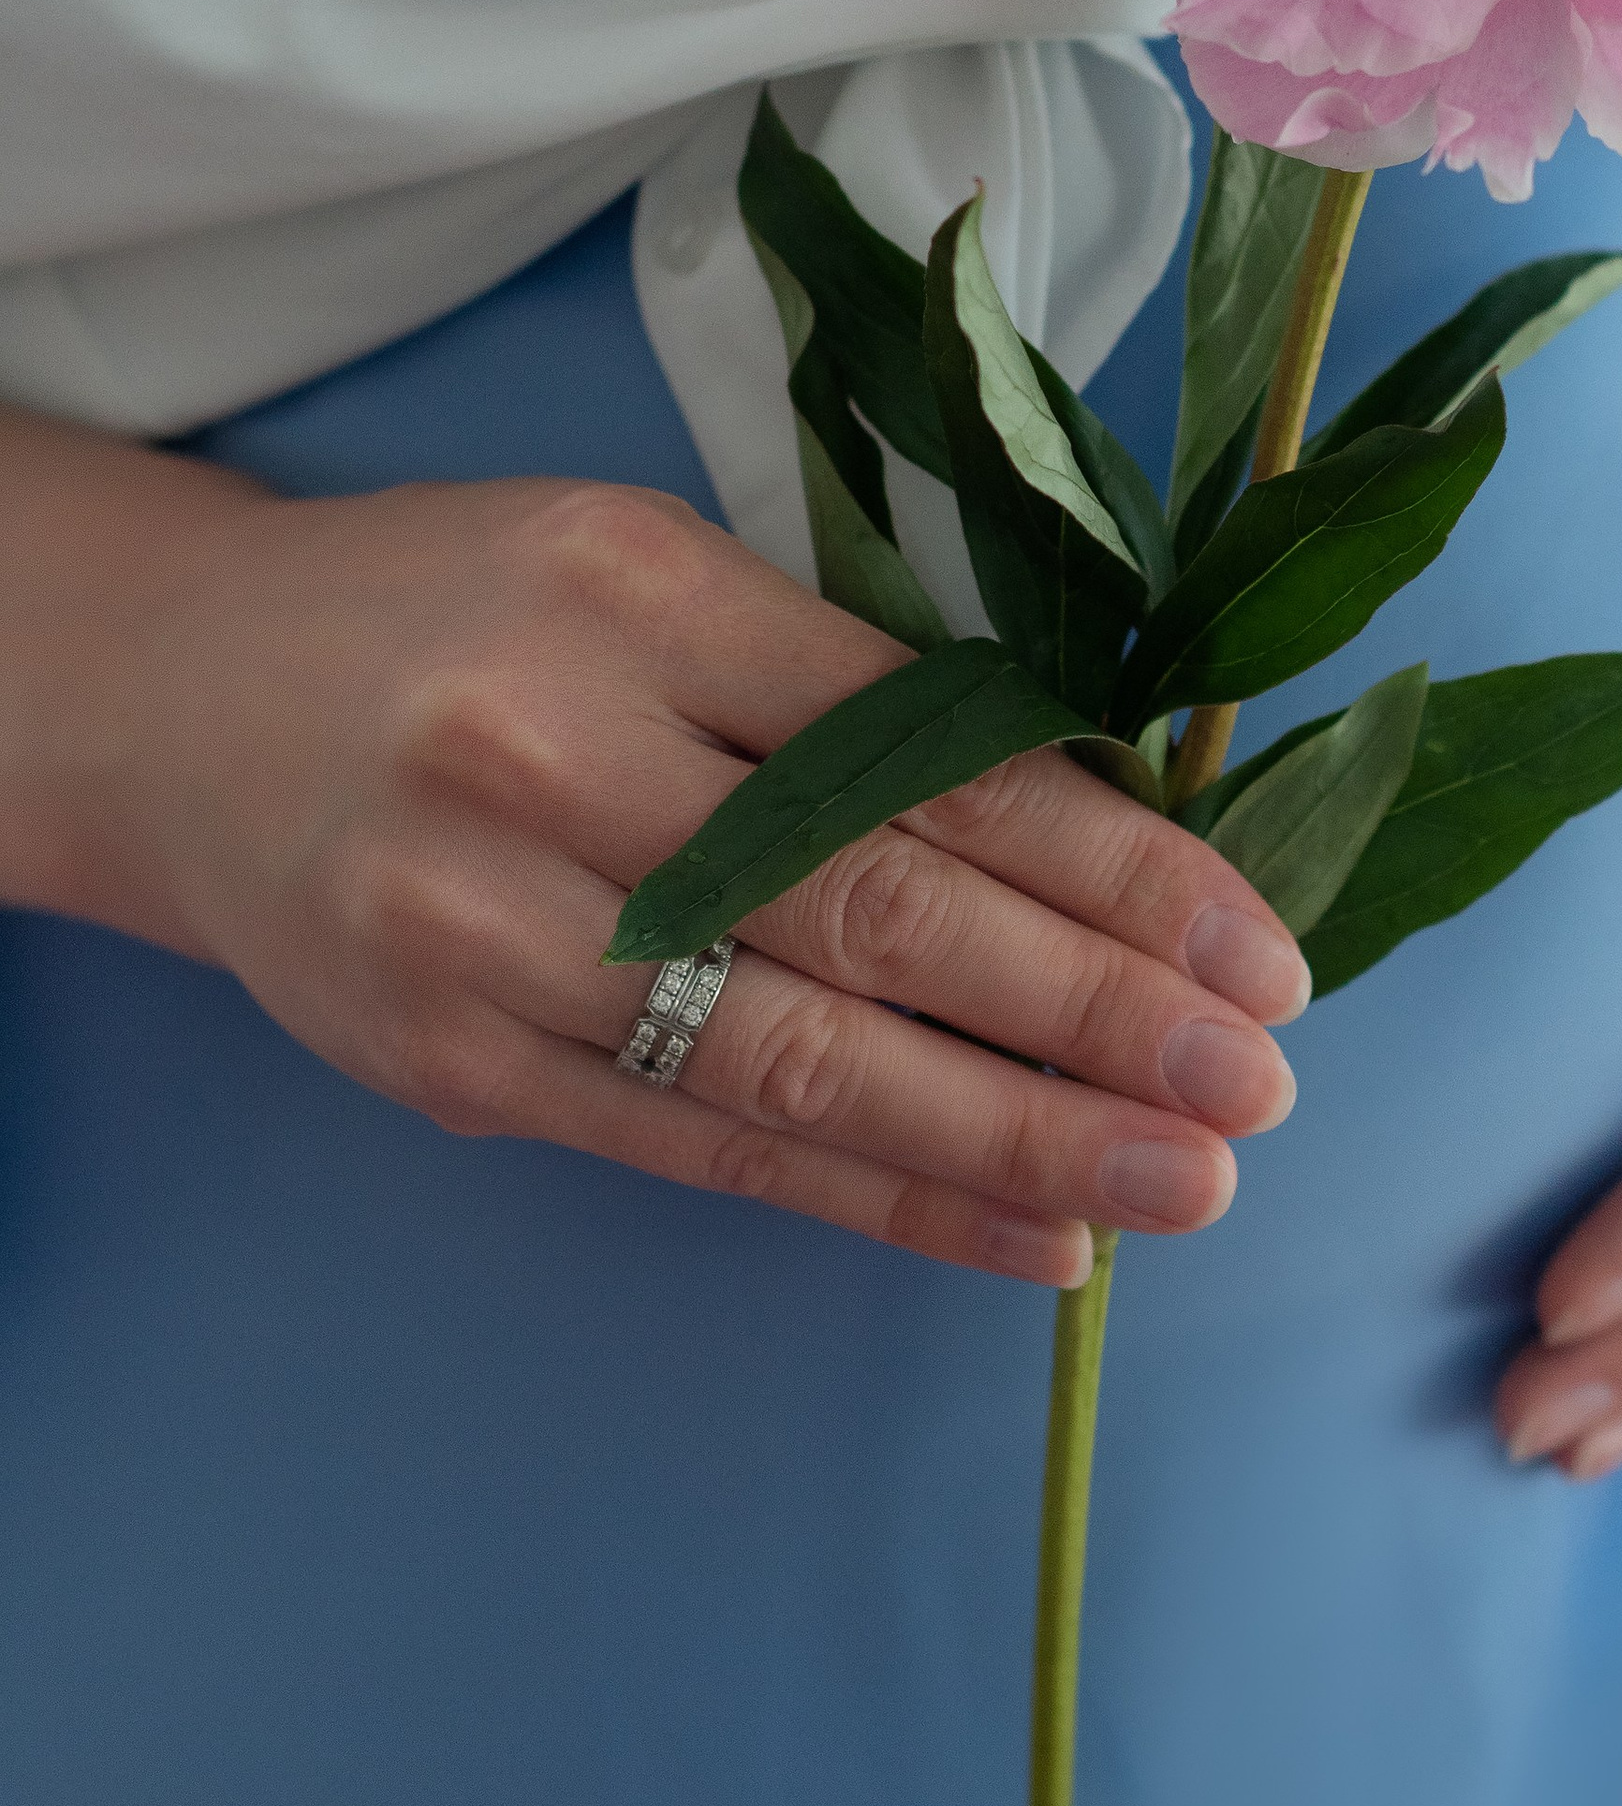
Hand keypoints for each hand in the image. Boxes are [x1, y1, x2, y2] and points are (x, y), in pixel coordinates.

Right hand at [0, 426, 1306, 1289]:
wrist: (177, 703)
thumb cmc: (461, 617)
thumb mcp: (644, 570)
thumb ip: (838, 684)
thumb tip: (1100, 822)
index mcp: (638, 591)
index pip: (922, 746)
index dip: (1107, 855)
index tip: (1253, 935)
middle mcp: (557, 752)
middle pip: (878, 904)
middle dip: (1096, 1006)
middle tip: (1261, 1077)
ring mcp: (493, 925)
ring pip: (803, 1052)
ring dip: (1021, 1131)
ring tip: (1189, 1180)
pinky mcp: (460, 1064)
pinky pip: (711, 1146)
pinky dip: (889, 1196)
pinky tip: (1035, 1235)